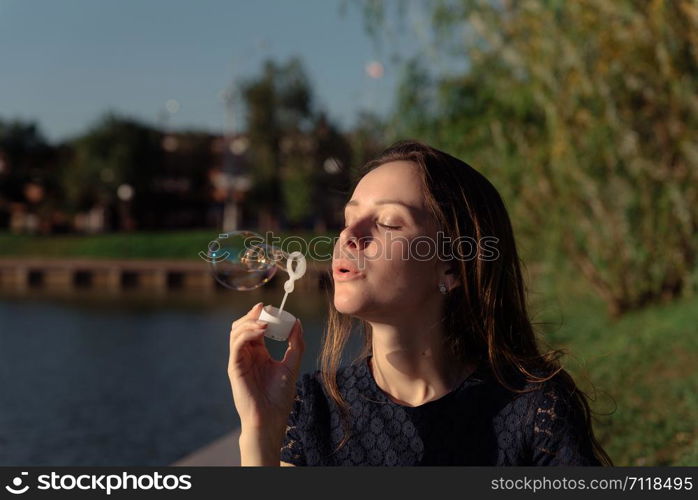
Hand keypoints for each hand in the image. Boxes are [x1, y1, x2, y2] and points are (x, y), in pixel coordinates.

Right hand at [228, 303, 304, 438]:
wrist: (271, 417)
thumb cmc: (280, 396)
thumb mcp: (292, 365)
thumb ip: (296, 344)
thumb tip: (297, 323)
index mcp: (259, 353)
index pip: (256, 327)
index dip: (262, 315)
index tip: (273, 307)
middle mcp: (247, 354)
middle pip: (242, 326)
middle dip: (252, 314)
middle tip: (266, 309)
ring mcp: (239, 360)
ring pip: (236, 331)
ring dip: (249, 321)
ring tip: (265, 321)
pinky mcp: (234, 367)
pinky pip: (236, 343)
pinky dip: (247, 333)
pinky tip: (260, 331)